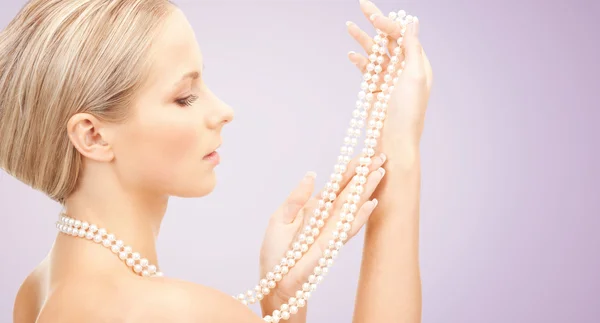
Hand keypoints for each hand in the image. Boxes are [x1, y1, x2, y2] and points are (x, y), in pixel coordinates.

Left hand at [258, 153, 386, 303]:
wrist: (275, 281)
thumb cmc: (277, 252)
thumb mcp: (280, 219)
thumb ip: (296, 198)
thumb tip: (312, 175)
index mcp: (315, 208)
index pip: (337, 185)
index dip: (350, 169)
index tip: (365, 154)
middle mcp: (327, 218)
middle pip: (349, 192)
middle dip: (364, 174)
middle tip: (381, 156)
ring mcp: (331, 231)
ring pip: (352, 206)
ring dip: (366, 190)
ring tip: (379, 173)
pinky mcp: (330, 246)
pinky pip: (347, 228)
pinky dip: (359, 216)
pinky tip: (371, 203)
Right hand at [347, 0, 432, 153]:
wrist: (394, 141)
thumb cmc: (408, 112)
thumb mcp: (415, 76)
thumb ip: (412, 48)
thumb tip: (412, 22)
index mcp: (418, 64)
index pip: (402, 35)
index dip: (388, 24)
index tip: (373, 18)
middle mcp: (403, 69)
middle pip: (388, 39)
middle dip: (375, 22)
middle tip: (362, 3)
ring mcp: (388, 79)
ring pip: (374, 53)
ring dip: (362, 39)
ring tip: (349, 25)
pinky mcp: (374, 90)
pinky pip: (366, 71)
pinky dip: (359, 61)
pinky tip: (351, 54)